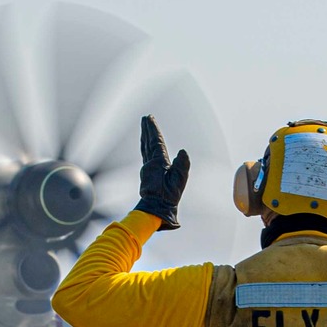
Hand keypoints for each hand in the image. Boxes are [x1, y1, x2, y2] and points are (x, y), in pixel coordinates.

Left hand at [132, 115, 189, 229]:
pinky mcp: (147, 173)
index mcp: (158, 162)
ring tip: (144, 127)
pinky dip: (145, 146)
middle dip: (147, 129)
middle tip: (145, 117)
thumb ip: (182, 165)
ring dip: (145, 136)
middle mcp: (150, 163)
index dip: (153, 129)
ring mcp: (147, 168)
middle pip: (148, 142)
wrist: (156, 209)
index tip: (150, 118)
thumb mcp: (179, 180)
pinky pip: (145, 155)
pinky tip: (145, 145)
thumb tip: (183, 151)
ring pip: (145, 148)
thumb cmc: (168, 196)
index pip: (156, 142)